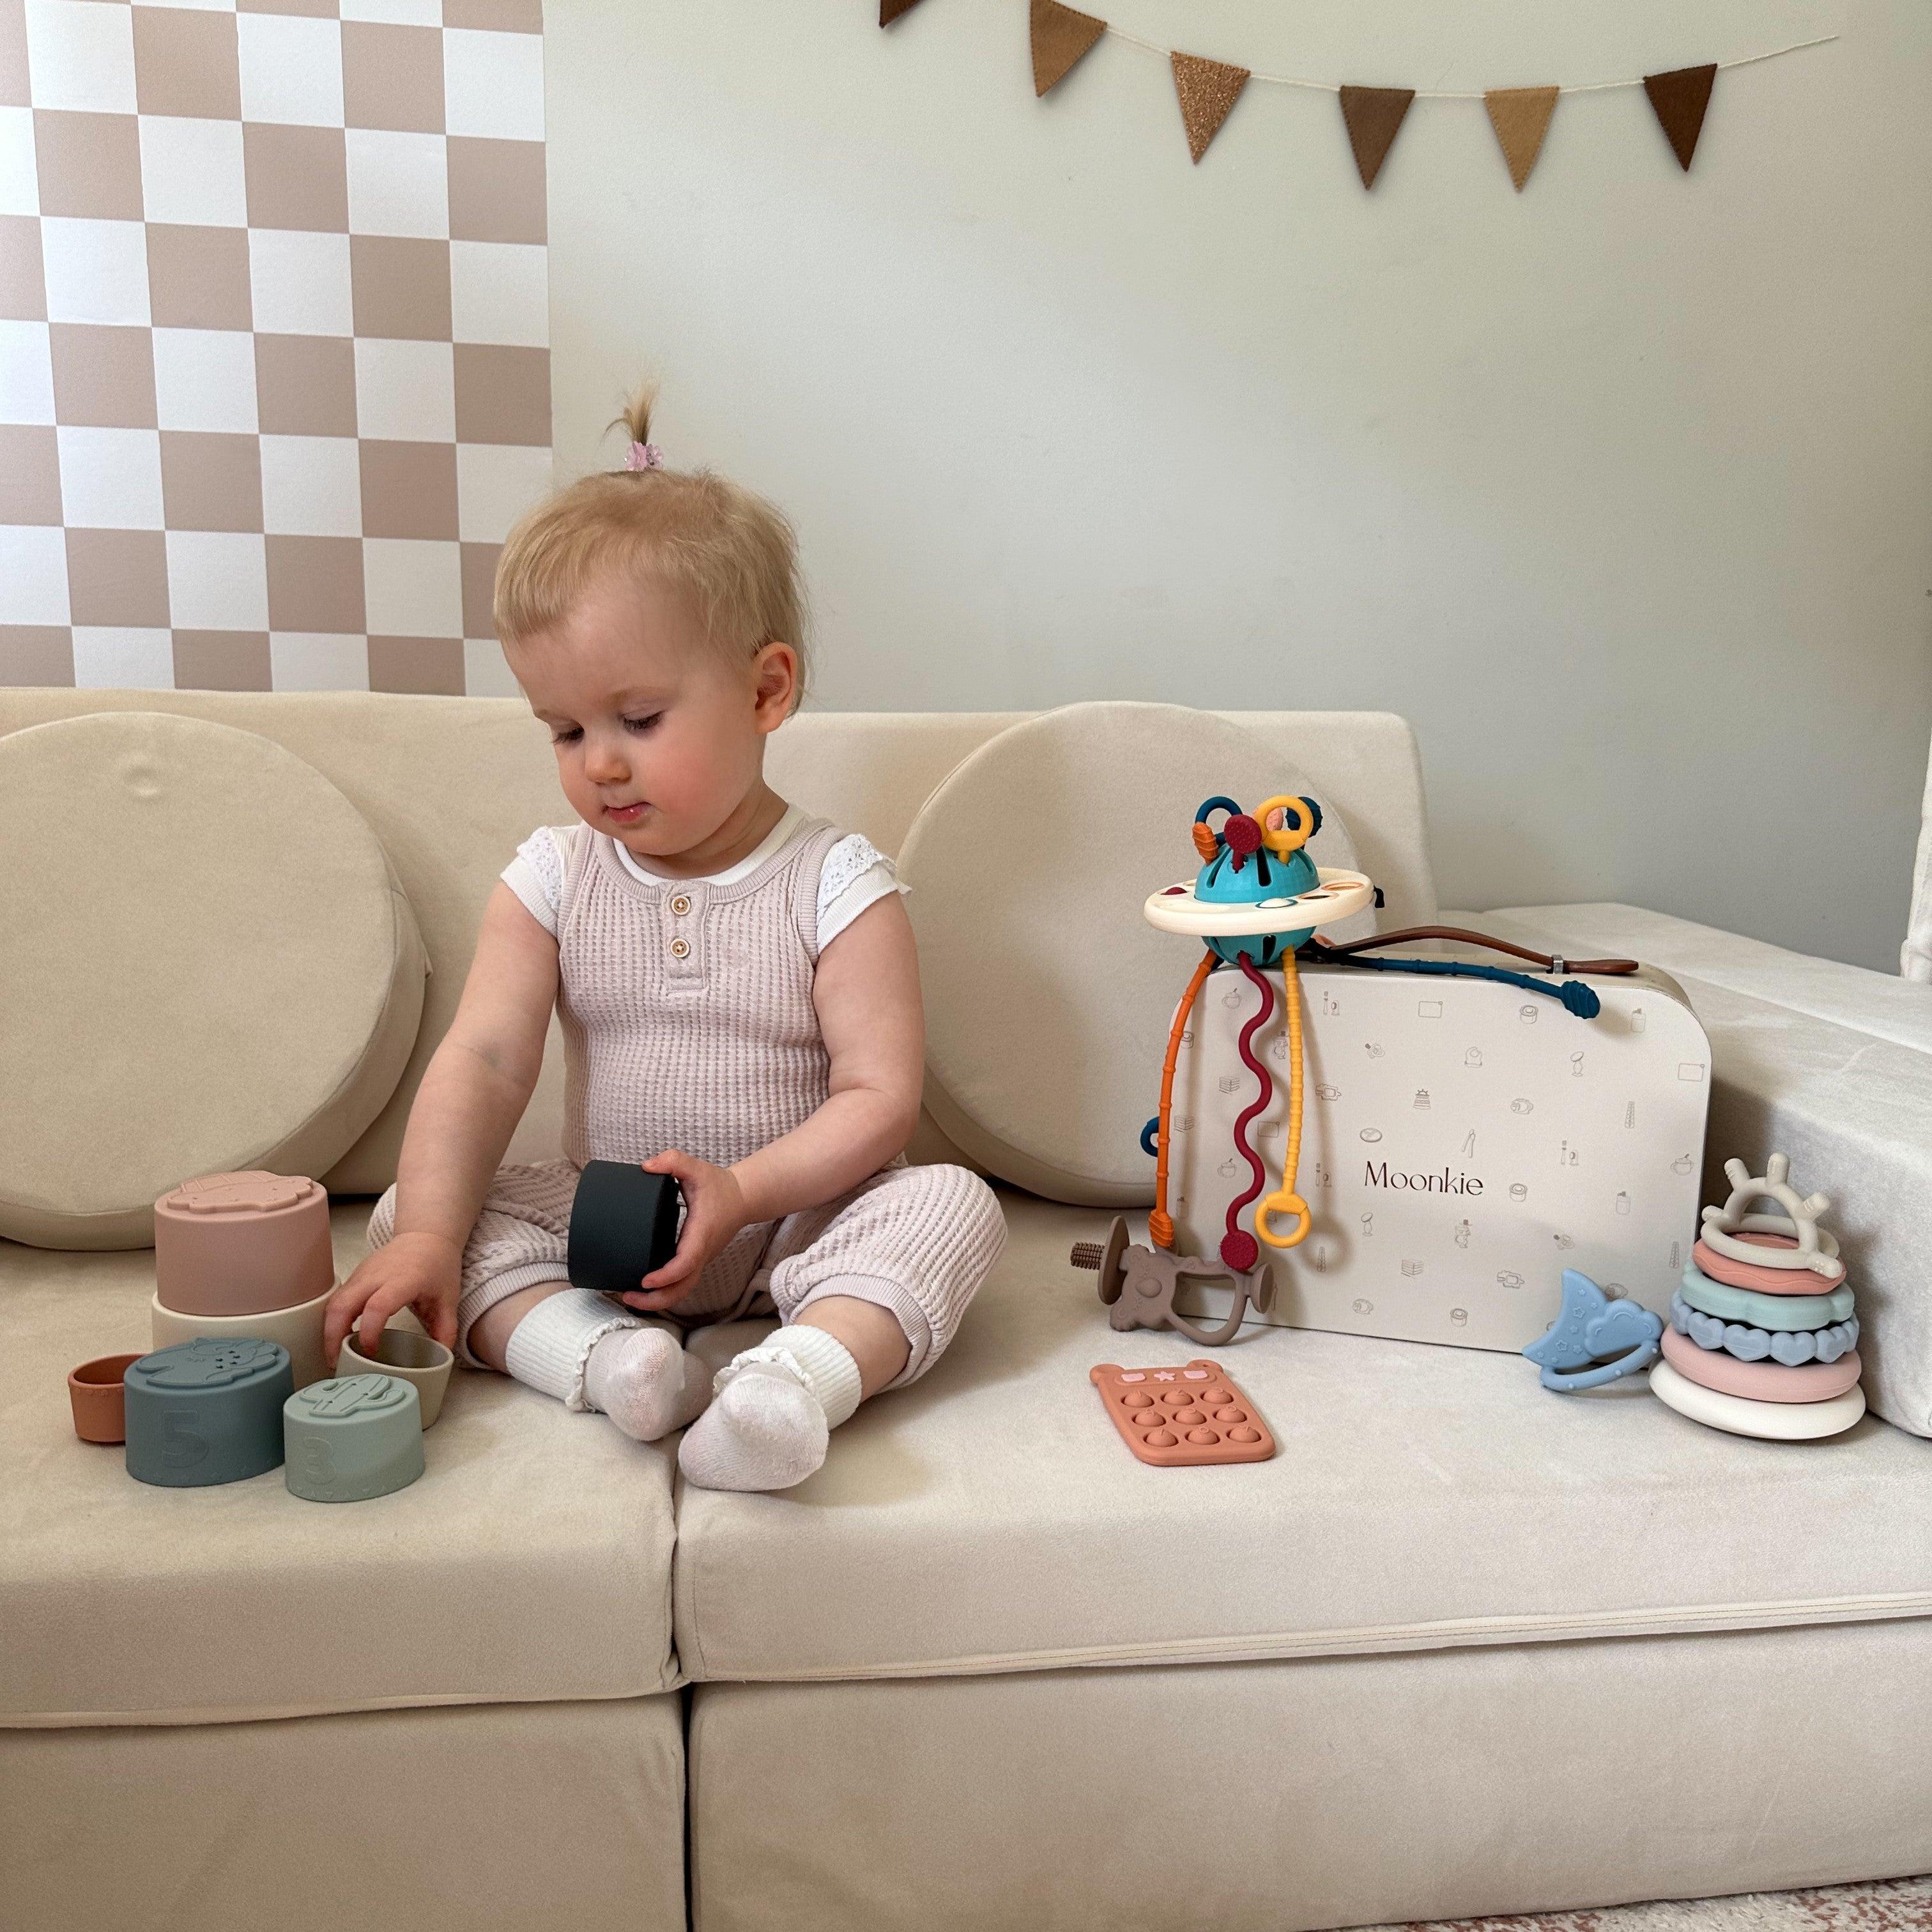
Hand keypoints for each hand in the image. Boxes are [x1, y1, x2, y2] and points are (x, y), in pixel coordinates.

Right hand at [324, 1231, 461, 1365]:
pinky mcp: (354, 1277)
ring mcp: (362, 1275)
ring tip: (335, 1356)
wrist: (425, 1236)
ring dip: (329, 1331)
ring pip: (333, 1303)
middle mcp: (376, 1276)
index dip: (369, 1331)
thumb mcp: (449, 1298)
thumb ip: (446, 1328)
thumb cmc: (437, 1265)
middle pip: (342, 1305)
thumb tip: (442, 1355)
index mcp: (403, 1281)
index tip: (370, 1351)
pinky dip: (333, 1320)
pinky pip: (336, 1299)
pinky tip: (340, 1338)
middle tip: (337, 1363)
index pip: (377, 1306)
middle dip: (333, 1337)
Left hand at [620, 1151, 748, 1312]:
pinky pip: (682, 1283)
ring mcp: (700, 1260)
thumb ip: (673, 1161)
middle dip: (656, 1300)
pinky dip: (664, 1291)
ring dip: (658, 1300)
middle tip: (627, 1296)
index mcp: (701, 1234)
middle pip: (682, 1289)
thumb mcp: (697, 1167)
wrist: (743, 1198)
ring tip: (630, 1297)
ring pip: (682, 1290)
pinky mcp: (697, 1260)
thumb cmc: (720, 1185)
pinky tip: (644, 1289)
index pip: (686, 1263)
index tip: (645, 1280)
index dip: (666, 1275)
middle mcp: (702, 1253)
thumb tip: (646, 1166)